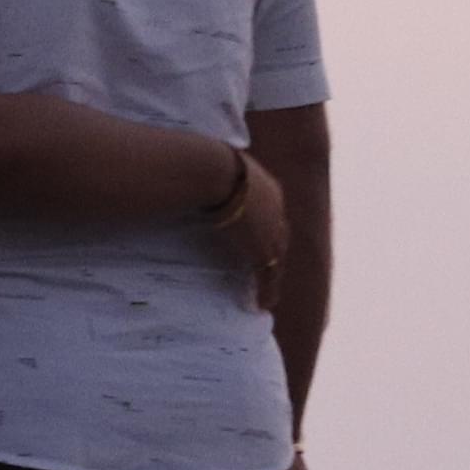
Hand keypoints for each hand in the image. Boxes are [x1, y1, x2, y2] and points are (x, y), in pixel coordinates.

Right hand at [213, 153, 290, 303]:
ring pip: (277, 260)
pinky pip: (268, 276)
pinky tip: (263, 305)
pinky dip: (267, 291)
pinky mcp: (263, 249)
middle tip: (271, 270)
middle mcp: (276, 208)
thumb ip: (210, 176)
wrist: (216, 173)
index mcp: (267, 187)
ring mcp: (273, 230)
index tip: (262, 239)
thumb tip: (189, 172)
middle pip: (280, 237)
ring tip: (268, 296)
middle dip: (277, 254)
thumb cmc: (206, 164)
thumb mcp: (215, 168)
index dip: (268, 228)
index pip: (272, 212)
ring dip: (273, 278)